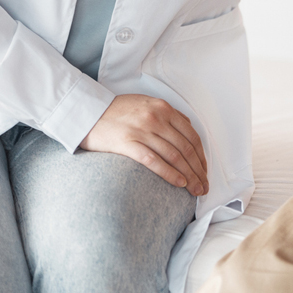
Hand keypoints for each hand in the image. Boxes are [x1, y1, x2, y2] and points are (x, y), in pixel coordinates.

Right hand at [80, 94, 208, 196]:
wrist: (87, 112)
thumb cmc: (116, 110)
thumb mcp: (145, 103)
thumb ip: (167, 113)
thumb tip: (188, 127)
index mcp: (162, 107)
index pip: (191, 135)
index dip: (201, 157)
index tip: (205, 171)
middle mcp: (155, 118)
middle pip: (186, 149)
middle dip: (199, 171)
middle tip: (204, 187)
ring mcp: (142, 130)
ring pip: (174, 156)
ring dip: (189, 176)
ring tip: (195, 190)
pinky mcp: (128, 143)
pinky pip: (155, 161)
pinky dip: (170, 174)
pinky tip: (179, 183)